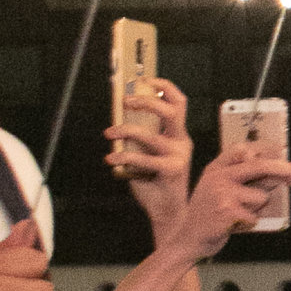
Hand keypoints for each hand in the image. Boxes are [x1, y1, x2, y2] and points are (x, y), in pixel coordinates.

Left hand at [106, 76, 192, 231]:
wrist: (167, 211)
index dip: (165, 87)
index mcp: (178, 135)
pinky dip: (123, 156)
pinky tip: (111, 158)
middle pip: (171, 111)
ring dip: (125, 130)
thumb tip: (117, 122)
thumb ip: (137, 140)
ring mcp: (179, 156)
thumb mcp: (146, 155)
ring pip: (149, 135)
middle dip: (147, 101)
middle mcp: (182, 142)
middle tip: (126, 100)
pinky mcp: (171, 170)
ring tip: (109, 132)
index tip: (145, 79)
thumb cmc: (154, 182)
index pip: (179, 103)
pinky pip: (142, 158)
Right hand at [164, 146, 290, 265]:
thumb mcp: (218, 189)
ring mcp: (222, 194)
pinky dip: (250, 223)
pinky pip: (255, 216)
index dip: (264, 150)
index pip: (241, 150)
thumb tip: (277, 172)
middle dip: (282, 169)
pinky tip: (233, 225)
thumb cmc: (208, 214)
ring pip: (261, 197)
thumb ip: (243, 178)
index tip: (280, 153)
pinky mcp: (228, 213)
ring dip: (257, 208)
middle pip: (259, 167)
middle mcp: (218, 178)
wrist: (187, 239)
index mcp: (215, 169)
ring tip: (237, 214)